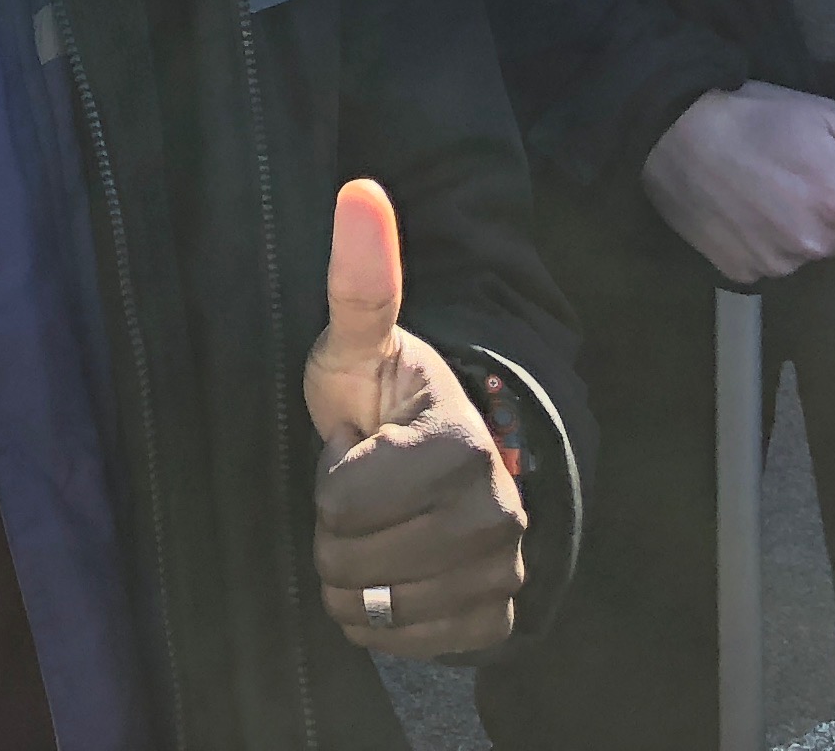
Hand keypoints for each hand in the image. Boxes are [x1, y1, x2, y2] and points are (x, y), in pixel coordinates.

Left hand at [304, 179, 526, 659]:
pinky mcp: (495, 620)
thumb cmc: (384, 397)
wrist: (438, 456)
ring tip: (381, 523)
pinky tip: (398, 567)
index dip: (331, 472)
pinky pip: (402, 645)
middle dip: (338, 528)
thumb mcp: (359, 342)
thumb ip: (358, 278)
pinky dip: (384, 617)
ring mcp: (502, 574)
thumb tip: (358, 189)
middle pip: (350, 563)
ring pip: (369, 610)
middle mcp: (497, 518)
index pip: (340, 504)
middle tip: (369, 485)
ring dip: (354, 574)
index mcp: (461, 449)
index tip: (361, 443)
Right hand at [641, 83, 834, 284]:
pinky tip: (742, 210)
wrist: (670, 128)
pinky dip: (763, 243)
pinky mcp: (740, 272)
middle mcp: (814, 245)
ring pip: (808, 256)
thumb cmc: (755, 114)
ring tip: (766, 191)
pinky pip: (770, 265)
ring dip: (799, 232)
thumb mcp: (826, 115)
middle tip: (805, 182)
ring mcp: (775, 263)